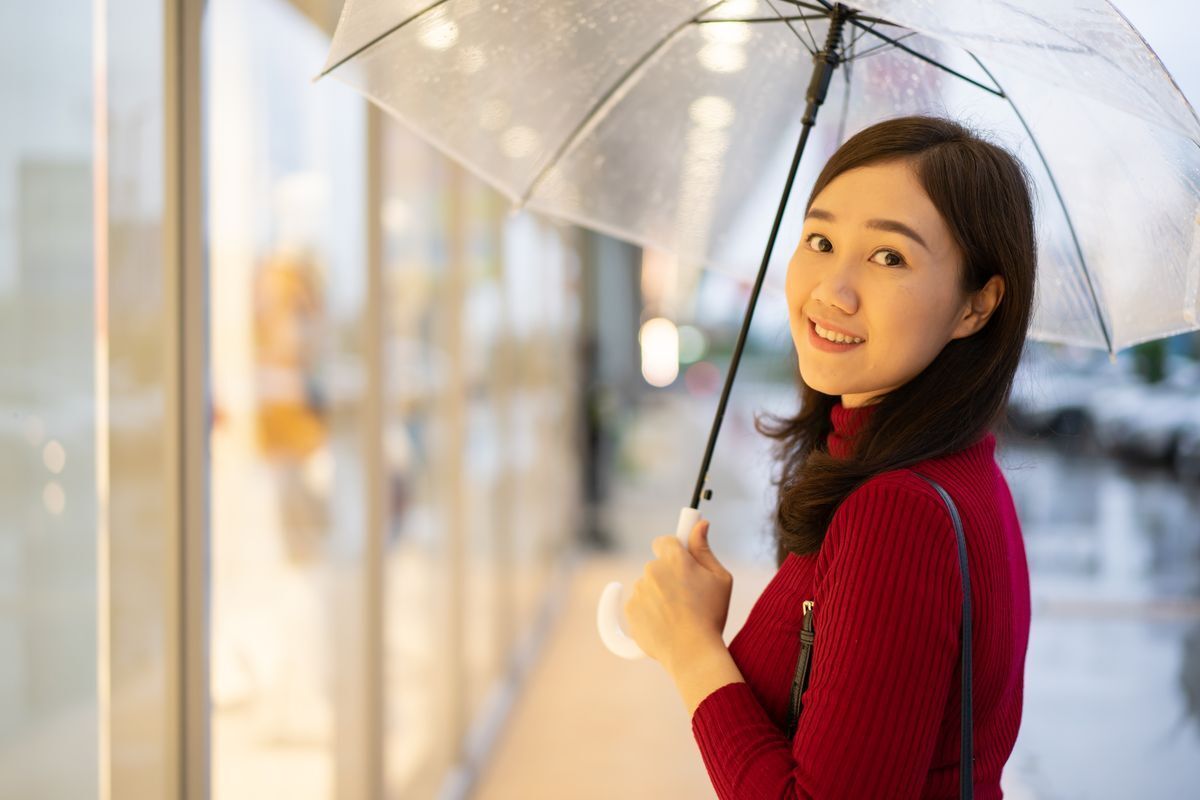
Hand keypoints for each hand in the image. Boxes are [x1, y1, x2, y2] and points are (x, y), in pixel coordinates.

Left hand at [622, 519, 732, 671]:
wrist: (692, 652)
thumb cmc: (711, 614)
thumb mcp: (719, 578)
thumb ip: (704, 549)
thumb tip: (700, 523)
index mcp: (674, 558)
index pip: (664, 541)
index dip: (673, 550)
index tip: (680, 557)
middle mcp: (653, 570)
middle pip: (657, 566)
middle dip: (669, 577)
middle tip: (687, 596)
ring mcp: (639, 590)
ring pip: (648, 586)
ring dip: (659, 595)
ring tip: (678, 616)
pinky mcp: (630, 610)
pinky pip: (639, 604)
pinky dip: (649, 612)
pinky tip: (665, 624)